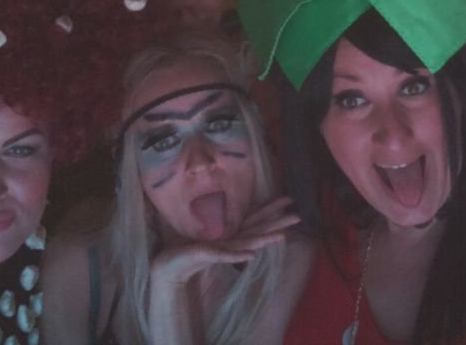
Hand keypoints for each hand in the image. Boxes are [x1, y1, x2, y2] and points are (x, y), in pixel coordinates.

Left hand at [150, 196, 298, 288]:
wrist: (167, 267)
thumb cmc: (183, 246)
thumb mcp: (201, 228)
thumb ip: (216, 219)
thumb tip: (228, 205)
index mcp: (229, 233)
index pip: (254, 218)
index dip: (271, 209)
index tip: (289, 199)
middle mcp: (229, 241)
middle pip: (257, 229)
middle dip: (277, 223)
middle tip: (297, 217)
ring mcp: (221, 250)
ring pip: (247, 242)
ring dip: (265, 239)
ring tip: (282, 235)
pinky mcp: (208, 256)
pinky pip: (225, 256)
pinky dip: (239, 255)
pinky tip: (252, 255)